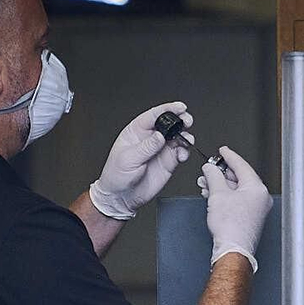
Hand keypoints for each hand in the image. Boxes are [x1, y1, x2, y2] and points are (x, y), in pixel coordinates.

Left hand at [88, 101, 192, 219]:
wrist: (121, 197)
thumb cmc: (116, 176)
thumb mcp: (128, 159)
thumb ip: (146, 147)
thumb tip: (160, 136)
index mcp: (136, 131)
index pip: (154, 115)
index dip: (168, 109)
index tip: (179, 107)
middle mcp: (150, 138)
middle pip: (169, 123)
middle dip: (181, 120)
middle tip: (187, 122)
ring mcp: (160, 149)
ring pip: (178, 136)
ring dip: (185, 136)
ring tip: (187, 140)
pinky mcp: (168, 162)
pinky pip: (181, 152)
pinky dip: (185, 151)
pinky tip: (182, 155)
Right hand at [200, 146, 270, 271]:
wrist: (233, 249)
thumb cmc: (231, 227)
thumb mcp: (217, 194)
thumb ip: (213, 176)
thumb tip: (210, 168)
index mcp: (257, 188)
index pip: (242, 165)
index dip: (229, 156)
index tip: (222, 150)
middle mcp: (260, 197)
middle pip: (239, 177)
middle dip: (221, 173)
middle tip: (209, 169)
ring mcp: (257, 208)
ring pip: (237, 189)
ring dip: (221, 185)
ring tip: (206, 184)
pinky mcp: (251, 217)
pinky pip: (238, 199)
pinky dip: (226, 195)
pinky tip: (213, 195)